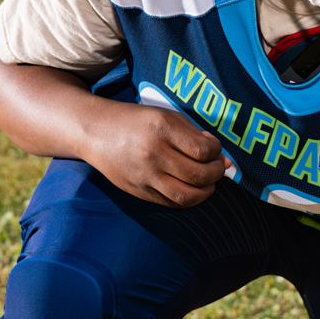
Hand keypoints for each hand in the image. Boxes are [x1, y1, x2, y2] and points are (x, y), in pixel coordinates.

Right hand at [88, 101, 227, 208]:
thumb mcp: (166, 115)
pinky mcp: (139, 191)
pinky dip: (188, 199)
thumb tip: (224, 158)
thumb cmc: (136, 121)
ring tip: (208, 182)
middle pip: (199, 175)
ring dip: (206, 191)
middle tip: (218, 167)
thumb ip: (195, 134)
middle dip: (217, 173)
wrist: (95, 132)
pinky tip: (191, 188)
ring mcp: (145, 176)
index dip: (217, 151)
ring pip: (187, 196)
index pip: (203, 150)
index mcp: (161, 129)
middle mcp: (153, 154)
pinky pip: (172, 203)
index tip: (215, 149)